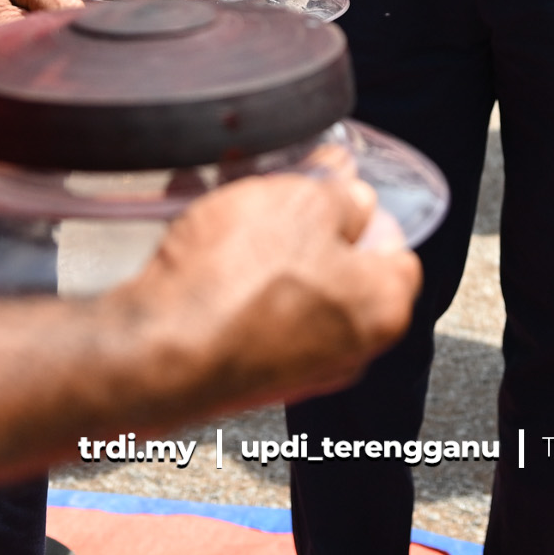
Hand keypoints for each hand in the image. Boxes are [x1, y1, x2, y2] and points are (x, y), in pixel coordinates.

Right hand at [111, 146, 420, 415]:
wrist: (154, 354)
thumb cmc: (236, 281)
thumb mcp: (303, 202)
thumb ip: (339, 190)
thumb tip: (349, 188)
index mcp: (381, 307)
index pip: (398, 250)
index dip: (368, 209)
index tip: (335, 186)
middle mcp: (345, 347)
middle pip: (335, 265)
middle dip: (301, 217)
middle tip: (273, 184)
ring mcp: (291, 364)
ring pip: (282, 280)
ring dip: (255, 234)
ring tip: (220, 191)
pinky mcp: (241, 369)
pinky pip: (242, 302)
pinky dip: (224, 265)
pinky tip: (192, 224)